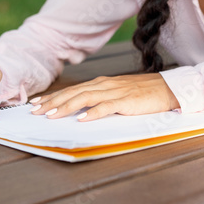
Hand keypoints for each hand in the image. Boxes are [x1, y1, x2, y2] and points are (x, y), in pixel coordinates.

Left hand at [29, 73, 179, 121]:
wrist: (168, 88)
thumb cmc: (143, 94)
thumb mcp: (117, 94)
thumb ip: (100, 100)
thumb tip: (80, 111)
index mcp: (101, 84)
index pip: (72, 90)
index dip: (53, 96)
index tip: (36, 103)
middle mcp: (104, 85)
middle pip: (73, 93)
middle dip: (52, 102)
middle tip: (34, 111)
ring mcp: (115, 92)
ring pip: (85, 98)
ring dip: (66, 107)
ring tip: (51, 115)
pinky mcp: (126, 100)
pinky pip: (106, 106)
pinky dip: (93, 113)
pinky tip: (82, 119)